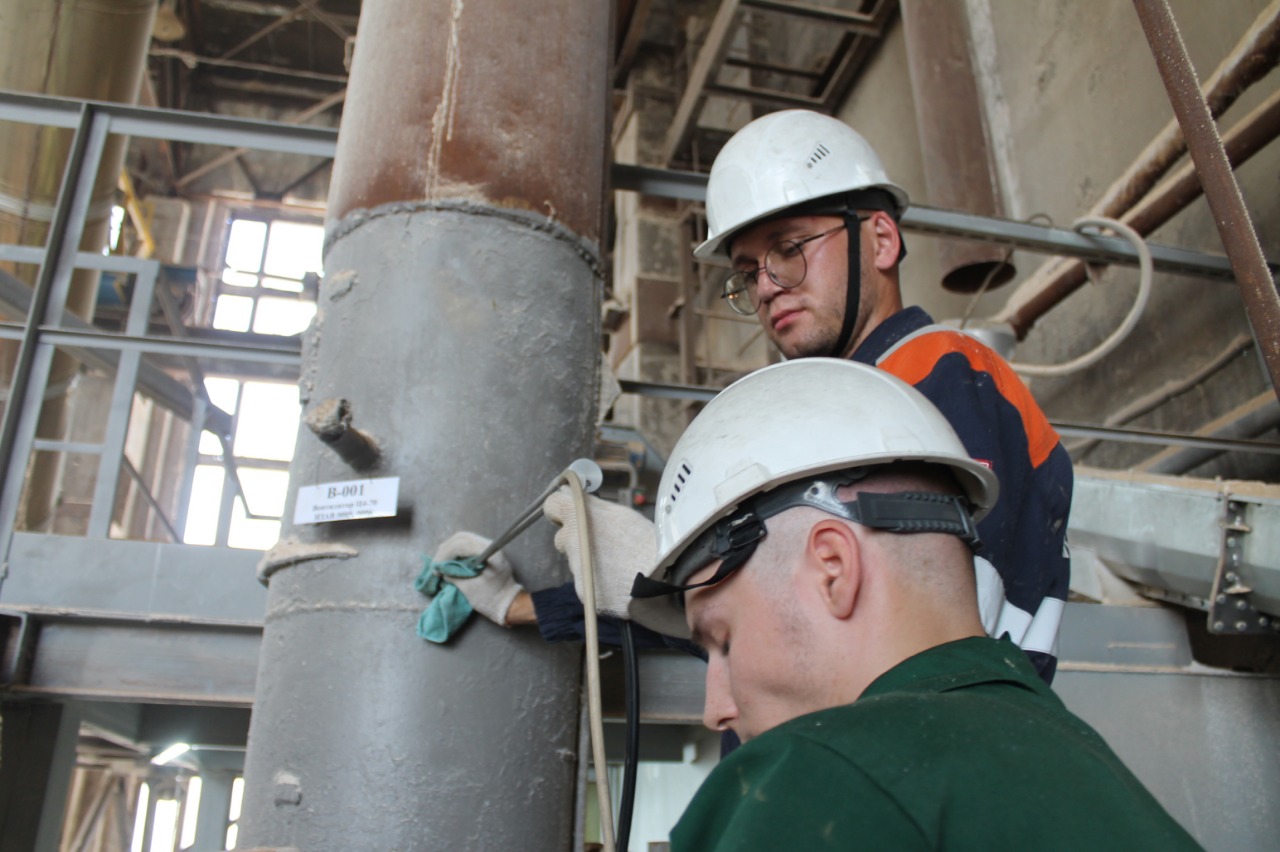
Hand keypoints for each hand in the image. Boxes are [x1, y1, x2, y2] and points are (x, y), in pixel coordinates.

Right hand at [431, 531, 523, 625]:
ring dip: (449, 549)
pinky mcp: (486, 551)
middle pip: (461, 537)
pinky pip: (467, 545)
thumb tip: (441, 569)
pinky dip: (456, 552)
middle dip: (445, 549)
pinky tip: (449, 561)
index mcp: (488, 552)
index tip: (436, 567)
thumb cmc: (490, 599)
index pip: (461, 544)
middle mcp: (489, 545)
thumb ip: (454, 575)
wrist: (508, 603)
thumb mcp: (469, 589)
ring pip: (463, 539)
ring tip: (440, 563)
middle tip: (436, 564)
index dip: (445, 554)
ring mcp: (488, 547)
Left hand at [542, 486, 655, 620]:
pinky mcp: (582, 591)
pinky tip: (618, 579)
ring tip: (618, 563)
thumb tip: (569, 493)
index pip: (551, 505)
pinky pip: (586, 583)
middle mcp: (571, 540)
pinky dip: (598, 582)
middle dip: (577, 539)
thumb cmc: (644, 541)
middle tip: (604, 543)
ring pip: (576, 562)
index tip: (568, 514)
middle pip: (563, 537)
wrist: (660, 577)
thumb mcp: (619, 513)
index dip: (560, 510)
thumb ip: (590, 505)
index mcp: (578, 516)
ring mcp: (575, 568)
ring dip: (590, 561)